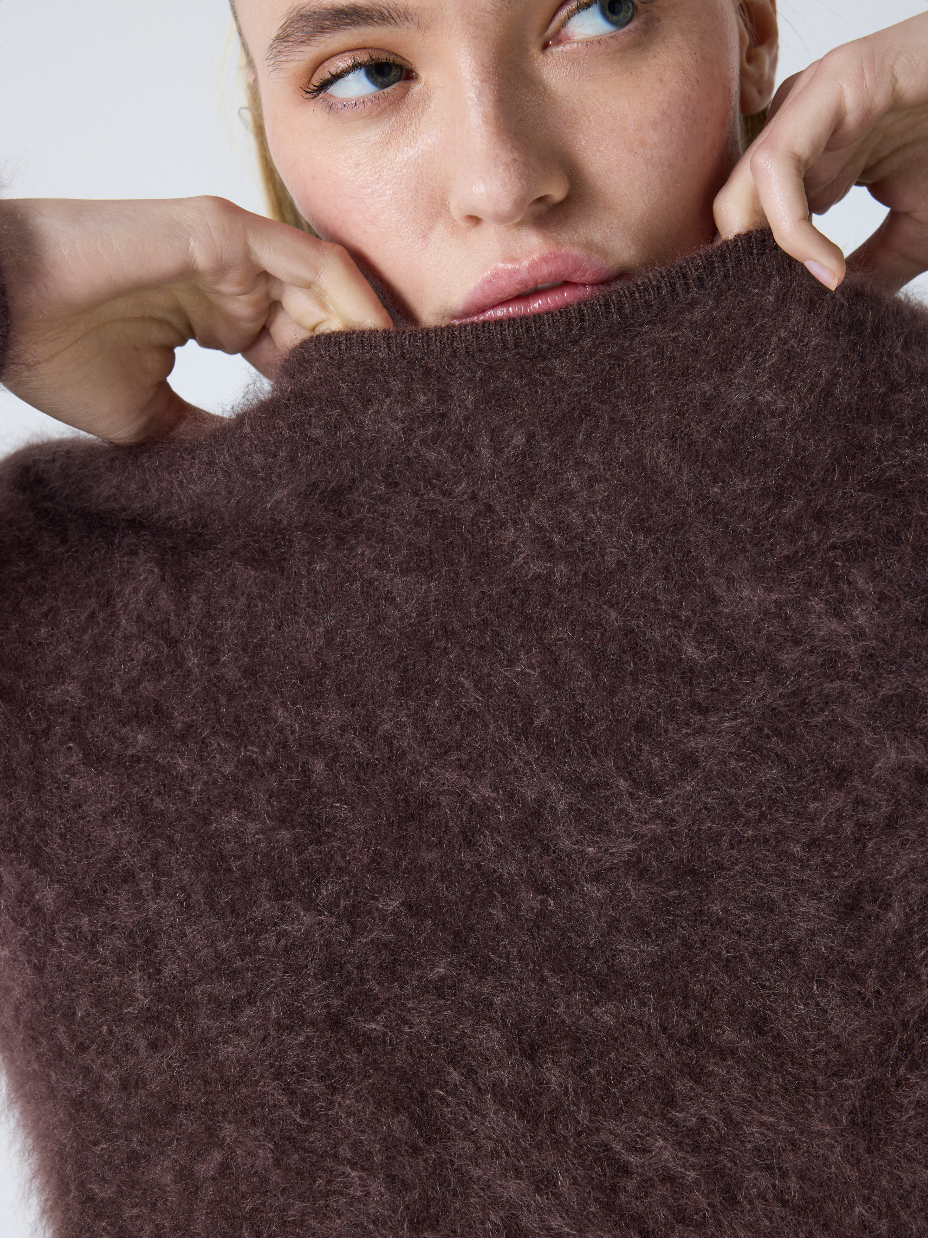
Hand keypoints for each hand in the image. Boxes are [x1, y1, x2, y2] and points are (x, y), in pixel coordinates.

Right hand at [0, 197, 391, 444]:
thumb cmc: (58, 357)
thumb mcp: (154, 419)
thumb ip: (214, 433)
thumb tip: (267, 472)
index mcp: (220, 317)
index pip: (302, 347)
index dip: (341, 385)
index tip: (373, 432)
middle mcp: (235, 282)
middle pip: (326, 316)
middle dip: (369, 361)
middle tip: (410, 413)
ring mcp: (232, 251)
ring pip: (328, 285)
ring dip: (370, 331)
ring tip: (404, 384)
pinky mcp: (222, 230)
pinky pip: (309, 260)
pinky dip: (350, 297)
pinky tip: (377, 342)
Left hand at [714, 11, 927, 292]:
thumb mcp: (912, 228)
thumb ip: (872, 269)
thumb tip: (835, 315)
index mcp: (808, 166)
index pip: (746, 227)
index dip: (751, 278)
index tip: (779, 321)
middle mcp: (796, 136)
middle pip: (731, 213)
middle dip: (745, 271)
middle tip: (780, 314)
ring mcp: (806, 108)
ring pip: (740, 190)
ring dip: (759, 253)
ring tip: (809, 290)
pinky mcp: (826, 86)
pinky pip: (778, 164)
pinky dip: (789, 226)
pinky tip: (825, 266)